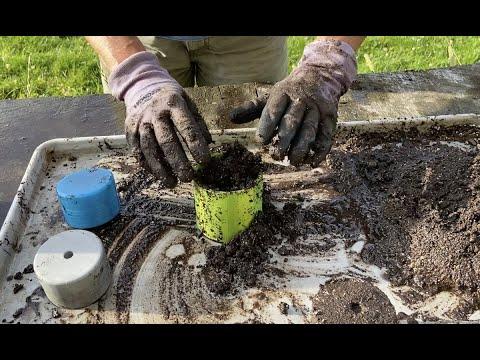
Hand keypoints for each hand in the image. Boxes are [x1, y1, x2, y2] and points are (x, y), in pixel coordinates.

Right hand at [109, 52, 210, 186]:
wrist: (142, 87)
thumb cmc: (171, 100)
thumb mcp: (188, 102)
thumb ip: (198, 122)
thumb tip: (209, 143)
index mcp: (173, 104)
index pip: (186, 126)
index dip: (196, 145)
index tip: (205, 161)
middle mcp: (155, 113)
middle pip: (166, 140)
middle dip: (178, 161)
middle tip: (189, 178)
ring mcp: (140, 122)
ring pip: (149, 149)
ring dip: (161, 169)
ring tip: (172, 183)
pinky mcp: (130, 131)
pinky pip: (138, 151)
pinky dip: (148, 166)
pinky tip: (158, 175)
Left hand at [229, 40, 356, 166]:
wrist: (321, 77)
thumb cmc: (289, 92)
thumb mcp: (270, 96)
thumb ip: (251, 108)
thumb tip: (230, 117)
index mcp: (283, 93)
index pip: (273, 110)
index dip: (266, 126)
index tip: (260, 141)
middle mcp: (301, 100)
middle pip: (292, 122)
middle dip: (284, 140)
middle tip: (276, 156)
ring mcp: (317, 109)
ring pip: (309, 130)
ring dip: (301, 148)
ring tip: (292, 162)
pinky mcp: (330, 118)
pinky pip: (326, 136)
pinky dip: (320, 151)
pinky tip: (311, 162)